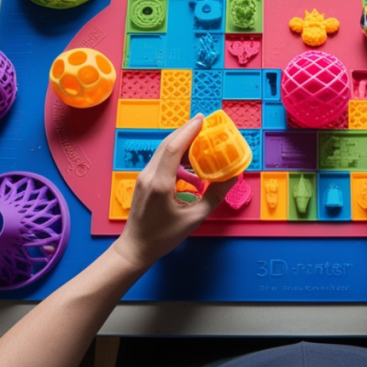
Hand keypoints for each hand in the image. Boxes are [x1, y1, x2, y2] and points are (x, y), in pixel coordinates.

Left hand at [113, 114, 235, 271]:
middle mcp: (149, 175)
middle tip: (205, 123)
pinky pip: (161, 161)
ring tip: (200, 139)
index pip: (174, 148)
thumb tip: (231, 179)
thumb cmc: (163, 236)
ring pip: (163, 151)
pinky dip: (176, 155)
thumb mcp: (194, 218)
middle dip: (186, 131)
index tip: (202, 119)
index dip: (188, 131)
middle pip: (168, 144)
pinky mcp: (144, 181)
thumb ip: (214, 197)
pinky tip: (189, 161)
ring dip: (181, 142)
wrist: (136, 248)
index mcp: (160, 183)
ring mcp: (144, 177)